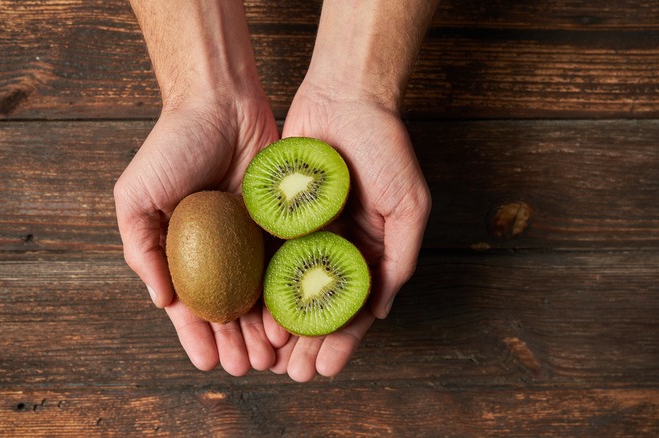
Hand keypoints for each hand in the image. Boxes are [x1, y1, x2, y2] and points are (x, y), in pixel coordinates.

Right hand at [114, 94, 288, 374]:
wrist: (219, 101)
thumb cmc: (171, 145)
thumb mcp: (136, 196)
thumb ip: (141, 248)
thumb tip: (160, 301)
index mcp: (179, 248)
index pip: (189, 304)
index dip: (196, 336)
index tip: (207, 363)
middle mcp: (215, 249)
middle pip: (227, 306)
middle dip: (235, 341)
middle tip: (246, 368)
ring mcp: (248, 238)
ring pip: (259, 294)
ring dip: (263, 328)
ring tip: (272, 356)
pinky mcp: (279, 222)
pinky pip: (284, 264)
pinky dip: (287, 294)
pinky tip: (293, 319)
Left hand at [271, 82, 431, 381]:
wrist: (344, 96)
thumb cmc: (385, 146)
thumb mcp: (409, 204)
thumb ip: (401, 257)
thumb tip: (381, 310)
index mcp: (370, 249)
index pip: (354, 306)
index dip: (342, 341)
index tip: (327, 369)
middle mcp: (336, 246)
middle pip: (318, 306)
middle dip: (308, 342)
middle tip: (293, 374)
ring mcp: (306, 232)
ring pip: (289, 288)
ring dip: (281, 324)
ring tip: (268, 354)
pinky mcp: (278, 214)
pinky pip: (267, 255)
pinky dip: (260, 285)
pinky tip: (250, 310)